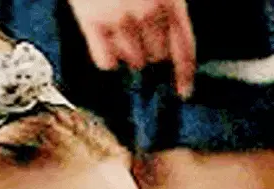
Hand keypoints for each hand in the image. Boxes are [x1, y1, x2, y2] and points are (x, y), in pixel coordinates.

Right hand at [67, 0, 195, 97]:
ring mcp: (119, 19)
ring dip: (130, 54)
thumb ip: (170, 8)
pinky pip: (105, 61)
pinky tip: (108, 41)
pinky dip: (108, 58)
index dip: (185, 73)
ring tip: (123, 33)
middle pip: (157, 57)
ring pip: (132, 61)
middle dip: (152, 52)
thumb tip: (169, 45)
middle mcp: (147, 12)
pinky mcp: (93, 23)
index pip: (184, 47)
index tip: (184, 91)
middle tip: (142, 38)